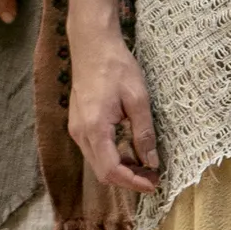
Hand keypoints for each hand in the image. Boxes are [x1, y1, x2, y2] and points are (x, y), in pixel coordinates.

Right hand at [67, 31, 159, 210]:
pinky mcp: (79, 124)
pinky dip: (113, 158)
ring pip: (98, 163)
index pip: (111, 170)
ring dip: (121, 170)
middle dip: (128, 180)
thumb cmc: (116, 67)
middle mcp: (80, 133)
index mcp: (94, 128)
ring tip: (147, 166)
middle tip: (154, 178)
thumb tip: (151, 161)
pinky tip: (132, 152)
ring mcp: (77, 129)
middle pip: (102, 172)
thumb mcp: (138, 99)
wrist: (93, 45)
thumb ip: (144, 133)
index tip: (154, 184)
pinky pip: (95, 151)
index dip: (133, 182)